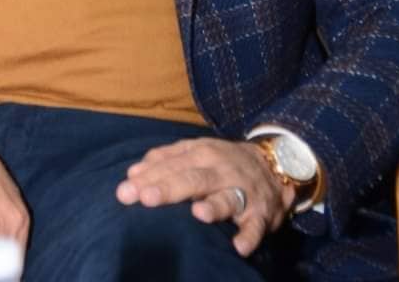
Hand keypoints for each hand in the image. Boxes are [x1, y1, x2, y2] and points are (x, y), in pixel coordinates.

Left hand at [116, 136, 294, 256]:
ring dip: (213, 207)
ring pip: (226, 198)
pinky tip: (238, 246)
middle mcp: (220, 169)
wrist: (273, 164)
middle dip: (169, 188)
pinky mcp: (261, 213)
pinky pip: (255, 227)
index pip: (170, 165)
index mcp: (201, 153)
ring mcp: (242, 191)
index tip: (125, 191)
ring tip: (197, 214)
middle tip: (145, 198)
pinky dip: (249, 236)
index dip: (148, 178)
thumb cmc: (221, 161)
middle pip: (192, 179)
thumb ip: (165, 159)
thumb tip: (133, 172)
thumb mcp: (195, 151)